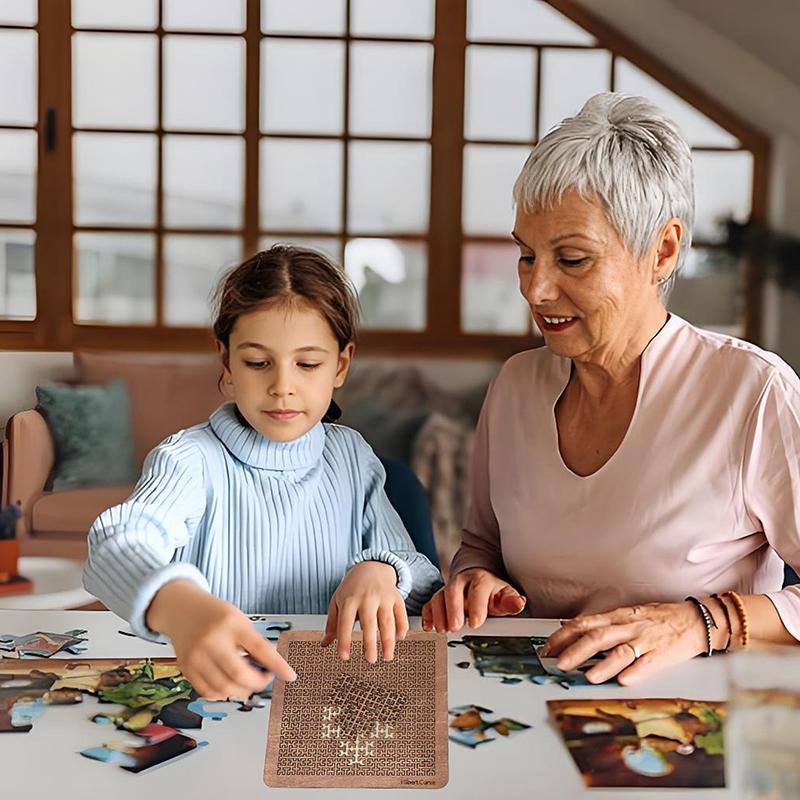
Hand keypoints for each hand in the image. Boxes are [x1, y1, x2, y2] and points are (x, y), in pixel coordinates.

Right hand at [146, 580, 296, 699]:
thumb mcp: (238, 619)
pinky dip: (223, 694)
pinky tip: (229, 686)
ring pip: (223, 688)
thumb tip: (271, 668)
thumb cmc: (215, 614)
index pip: (259, 647)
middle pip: (238, 674)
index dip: (277, 665)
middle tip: (265, 679)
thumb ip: (253, 642)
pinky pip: (208, 691)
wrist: (182, 610)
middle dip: (257, 683)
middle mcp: (212, 639)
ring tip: (248, 682)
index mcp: (231, 623)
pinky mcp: (186, 668)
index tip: (290, 675)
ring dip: (241, 691)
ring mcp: (197, 655)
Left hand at [322, 561, 408, 662]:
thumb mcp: (338, 601)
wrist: (371, 566)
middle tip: (370, 660)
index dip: (344, 641)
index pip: (345, 623)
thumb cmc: (352, 588)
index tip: (344, 657)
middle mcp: (367, 598)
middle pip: (369, 623)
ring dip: (388, 640)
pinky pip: (401, 613)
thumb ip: (332, 623)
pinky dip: (402, 626)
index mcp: (349, 599)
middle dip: (370, 643)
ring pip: (388, 620)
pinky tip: (400, 638)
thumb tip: (324, 644)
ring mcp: (383, 597)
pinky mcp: (396, 597)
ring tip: (387, 657)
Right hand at [421, 568, 525, 632]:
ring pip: (438, 597)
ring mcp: (448, 589)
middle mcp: (462, 582)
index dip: (476, 606)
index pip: (478, 589)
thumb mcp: (504, 595)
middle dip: (452, 609)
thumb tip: (519, 603)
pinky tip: (429, 627)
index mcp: (481, 579)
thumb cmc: (491, 592)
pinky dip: (428, 615)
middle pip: (453, 590)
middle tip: (455, 627)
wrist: (477, 580)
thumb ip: (511, 601)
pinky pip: (429, 604)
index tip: (475, 623)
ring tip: (443, 630)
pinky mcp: (438, 598)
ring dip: (439, 614)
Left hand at [541, 601, 711, 684]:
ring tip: (589, 676)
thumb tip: (572, 629)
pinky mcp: (662, 654)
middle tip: (559, 664)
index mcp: (617, 617)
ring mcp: (645, 640)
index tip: (549, 648)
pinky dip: (635, 671)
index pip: (584, 624)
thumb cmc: (658, 619)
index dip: (564, 636)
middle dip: (575, 651)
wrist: (694, 620)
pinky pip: (647, 663)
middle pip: (597, 637)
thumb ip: (601, 624)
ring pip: (620, 650)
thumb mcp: (626, 616)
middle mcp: (628, 627)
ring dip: (603, 664)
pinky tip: (625, 679)